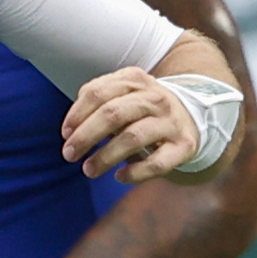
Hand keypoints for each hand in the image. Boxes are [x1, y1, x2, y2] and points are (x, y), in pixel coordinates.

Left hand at [61, 70, 205, 185]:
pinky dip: (135, 173)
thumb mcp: (121, 95)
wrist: (191, 116)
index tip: (65, 134)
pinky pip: (157, 162)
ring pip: (133, 137)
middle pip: (113, 114)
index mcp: (135, 80)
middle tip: (69, 155)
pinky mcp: (184, 145)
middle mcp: (155, 98)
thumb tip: (71, 130)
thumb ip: (96, 103)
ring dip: (105, 157)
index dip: (77, 114)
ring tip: (88, 170)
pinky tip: (119, 177)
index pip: (97, 93)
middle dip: (86, 136)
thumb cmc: (142, 110)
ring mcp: (171, 121)